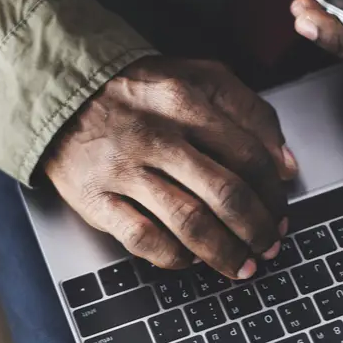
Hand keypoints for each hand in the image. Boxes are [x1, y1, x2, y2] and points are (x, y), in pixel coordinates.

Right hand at [43, 56, 298, 279]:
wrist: (59, 92)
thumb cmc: (137, 91)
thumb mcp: (195, 77)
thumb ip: (247, 110)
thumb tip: (284, 165)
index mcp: (185, 101)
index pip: (248, 155)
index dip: (273, 194)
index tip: (281, 214)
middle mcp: (156, 135)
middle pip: (225, 192)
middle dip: (257, 229)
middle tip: (269, 246)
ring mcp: (124, 169)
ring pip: (190, 222)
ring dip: (225, 252)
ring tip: (242, 265)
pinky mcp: (95, 198)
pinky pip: (144, 239)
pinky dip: (175, 257)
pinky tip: (190, 259)